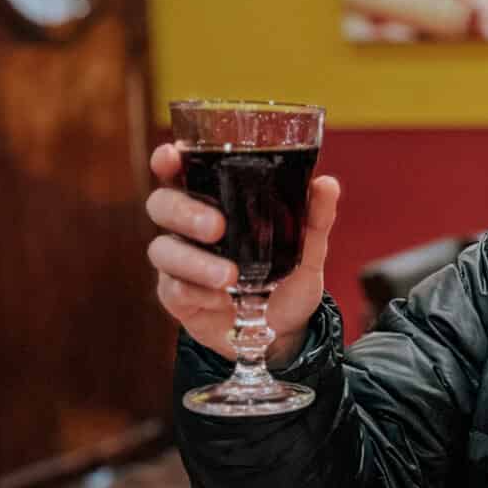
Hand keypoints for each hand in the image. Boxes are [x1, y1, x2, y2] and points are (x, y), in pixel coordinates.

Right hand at [146, 143, 339, 366]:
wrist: (283, 332)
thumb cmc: (286, 280)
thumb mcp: (308, 250)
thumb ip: (315, 218)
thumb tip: (326, 184)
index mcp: (214, 204)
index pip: (179, 174)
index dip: (168, 161)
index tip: (170, 156)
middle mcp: (189, 229)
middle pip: (161, 205)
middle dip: (183, 212)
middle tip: (216, 227)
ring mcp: (179, 264)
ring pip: (163, 251)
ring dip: (195, 261)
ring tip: (230, 276)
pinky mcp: (177, 298)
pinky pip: (173, 290)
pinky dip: (197, 293)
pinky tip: (221, 300)